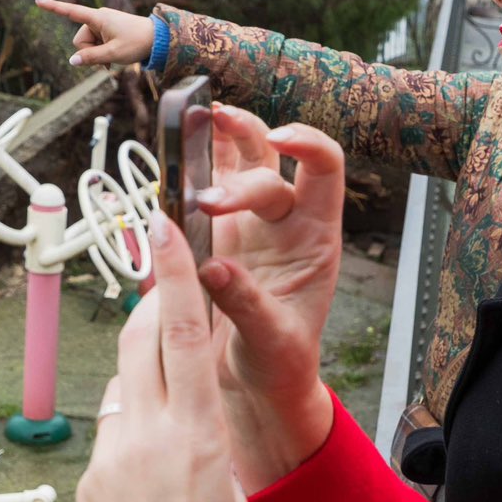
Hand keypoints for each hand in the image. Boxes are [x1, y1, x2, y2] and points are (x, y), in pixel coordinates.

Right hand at [33, 0, 156, 67]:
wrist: (159, 38)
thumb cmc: (138, 43)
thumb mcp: (113, 54)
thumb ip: (91, 58)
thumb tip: (72, 61)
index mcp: (98, 18)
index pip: (70, 11)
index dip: (52, 7)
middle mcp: (98, 18)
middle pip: (80, 40)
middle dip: (89, 53)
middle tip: (108, 59)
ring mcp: (103, 24)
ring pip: (88, 44)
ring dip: (97, 54)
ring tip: (114, 57)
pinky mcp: (108, 29)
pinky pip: (96, 43)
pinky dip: (101, 52)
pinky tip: (114, 56)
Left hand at [77, 210, 254, 501]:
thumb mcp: (232, 494)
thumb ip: (203, 436)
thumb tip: (182, 402)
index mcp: (198, 439)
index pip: (180, 332)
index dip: (170, 271)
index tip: (159, 223)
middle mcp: (147, 442)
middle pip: (140, 343)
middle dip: (150, 306)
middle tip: (161, 284)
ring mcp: (109, 464)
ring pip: (122, 389)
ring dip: (141, 377)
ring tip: (168, 402)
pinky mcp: (88, 489)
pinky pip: (108, 434)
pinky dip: (128, 428)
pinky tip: (147, 462)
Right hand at [195, 106, 343, 489]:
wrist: (253, 381)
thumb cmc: (279, 362)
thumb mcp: (272, 341)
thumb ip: (247, 304)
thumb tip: (214, 269)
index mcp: (315, 239)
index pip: (325, 171)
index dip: (308, 144)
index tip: (278, 140)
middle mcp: (285, 220)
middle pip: (268, 166)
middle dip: (237, 178)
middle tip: (204, 205)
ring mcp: (249, 220)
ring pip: (241, 156)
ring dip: (219, 134)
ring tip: (193, 119)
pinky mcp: (215, 229)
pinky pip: (206, 181)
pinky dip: (193, 159)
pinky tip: (176, 147)